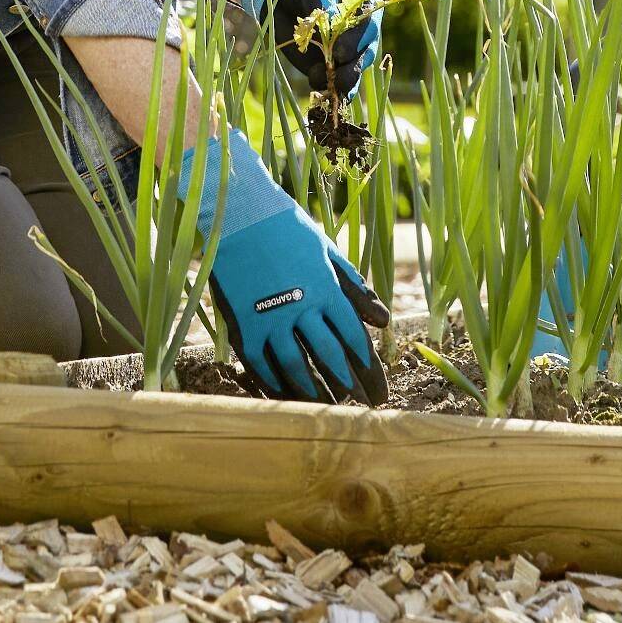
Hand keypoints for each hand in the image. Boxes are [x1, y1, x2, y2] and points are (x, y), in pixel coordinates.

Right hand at [178, 129, 390, 405]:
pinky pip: (261, 365)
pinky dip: (275, 384)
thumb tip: (383, 319)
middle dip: (348, 385)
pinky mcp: (244, 324)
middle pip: (330, 357)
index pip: (353, 337)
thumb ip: (354, 287)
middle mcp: (301, 307)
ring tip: (327, 409)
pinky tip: (286, 396)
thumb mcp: (326, 251)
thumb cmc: (286, 229)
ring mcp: (270, 318)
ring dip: (314, 392)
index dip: (367, 366)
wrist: (238, 213)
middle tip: (360, 408)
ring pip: (296, 367)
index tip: (377, 387)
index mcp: (325, 288)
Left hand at [231, 0, 380, 93]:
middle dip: (352, 68)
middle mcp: (360, 32)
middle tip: (337, 77)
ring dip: (343, 82)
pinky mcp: (329, 65)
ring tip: (328, 88)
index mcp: (364, 8)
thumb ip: (325, 4)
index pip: (368, 28)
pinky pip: (336, 81)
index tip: (339, 52)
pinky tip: (327, 96)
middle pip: (366, 54)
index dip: (355, 42)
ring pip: (354, 71)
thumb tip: (334, 25)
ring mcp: (346, 51)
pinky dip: (333, 90)